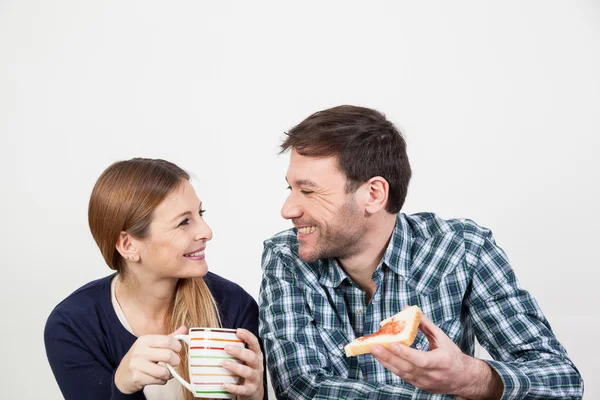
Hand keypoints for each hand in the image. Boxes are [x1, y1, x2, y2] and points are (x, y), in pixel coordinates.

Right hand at [114, 326, 186, 393]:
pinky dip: (162, 381)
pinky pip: (158, 380)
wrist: (122, 375)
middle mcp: (140, 351)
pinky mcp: (136, 378)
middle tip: (175, 363)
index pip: (168, 340)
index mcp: (145, 340)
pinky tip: (158, 378)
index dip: (178, 346)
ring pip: (164, 371)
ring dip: (169, 374)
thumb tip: (184, 328)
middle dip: (176, 361)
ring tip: (166, 372)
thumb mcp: (152, 345)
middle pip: (168, 355)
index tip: (178, 350)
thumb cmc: (141, 358)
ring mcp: (137, 365)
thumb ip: (168, 338)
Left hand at [222, 328, 264, 399]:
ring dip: (236, 367)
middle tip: (226, 348)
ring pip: (248, 372)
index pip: (255, 343)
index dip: (248, 336)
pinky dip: (234, 388)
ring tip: (224, 363)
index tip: (238, 330)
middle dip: (239, 352)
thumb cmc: (246, 372)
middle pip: (251, 357)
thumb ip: (237, 353)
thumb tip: (216, 343)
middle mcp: (257, 366)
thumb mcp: (245, 361)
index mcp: (256, 355)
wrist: (255, 392)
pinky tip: (225, 385)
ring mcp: (255, 378)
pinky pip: (243, 389)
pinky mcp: (251, 390)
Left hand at [370, 315, 501, 398]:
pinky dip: (391, 366)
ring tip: (374, 350)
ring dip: (386, 362)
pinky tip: (382, 358)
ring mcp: (424, 383)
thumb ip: (426, 325)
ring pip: (402, 373)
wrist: (463, 379)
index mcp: (441, 362)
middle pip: (407, 368)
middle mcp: (432, 375)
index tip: (393, 344)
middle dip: (388, 357)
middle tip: (374, 346)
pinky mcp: (419, 386)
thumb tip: (410, 310)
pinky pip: (403, 376)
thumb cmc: (453, 356)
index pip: (421, 360)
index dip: (406, 353)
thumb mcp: (442, 338)